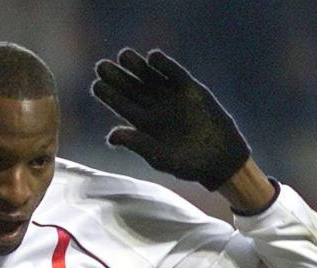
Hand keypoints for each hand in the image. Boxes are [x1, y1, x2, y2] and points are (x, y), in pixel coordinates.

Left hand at [92, 49, 250, 190]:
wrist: (219, 159)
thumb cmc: (187, 163)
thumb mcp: (159, 157)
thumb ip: (137, 144)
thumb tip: (111, 136)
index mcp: (143, 124)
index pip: (121, 105)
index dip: (109, 95)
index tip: (96, 85)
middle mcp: (154, 107)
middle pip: (131, 88)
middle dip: (117, 76)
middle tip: (101, 66)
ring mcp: (171, 97)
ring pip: (150, 77)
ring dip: (137, 66)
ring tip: (123, 55)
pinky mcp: (190, 89)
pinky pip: (174, 73)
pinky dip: (165, 64)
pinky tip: (153, 56)